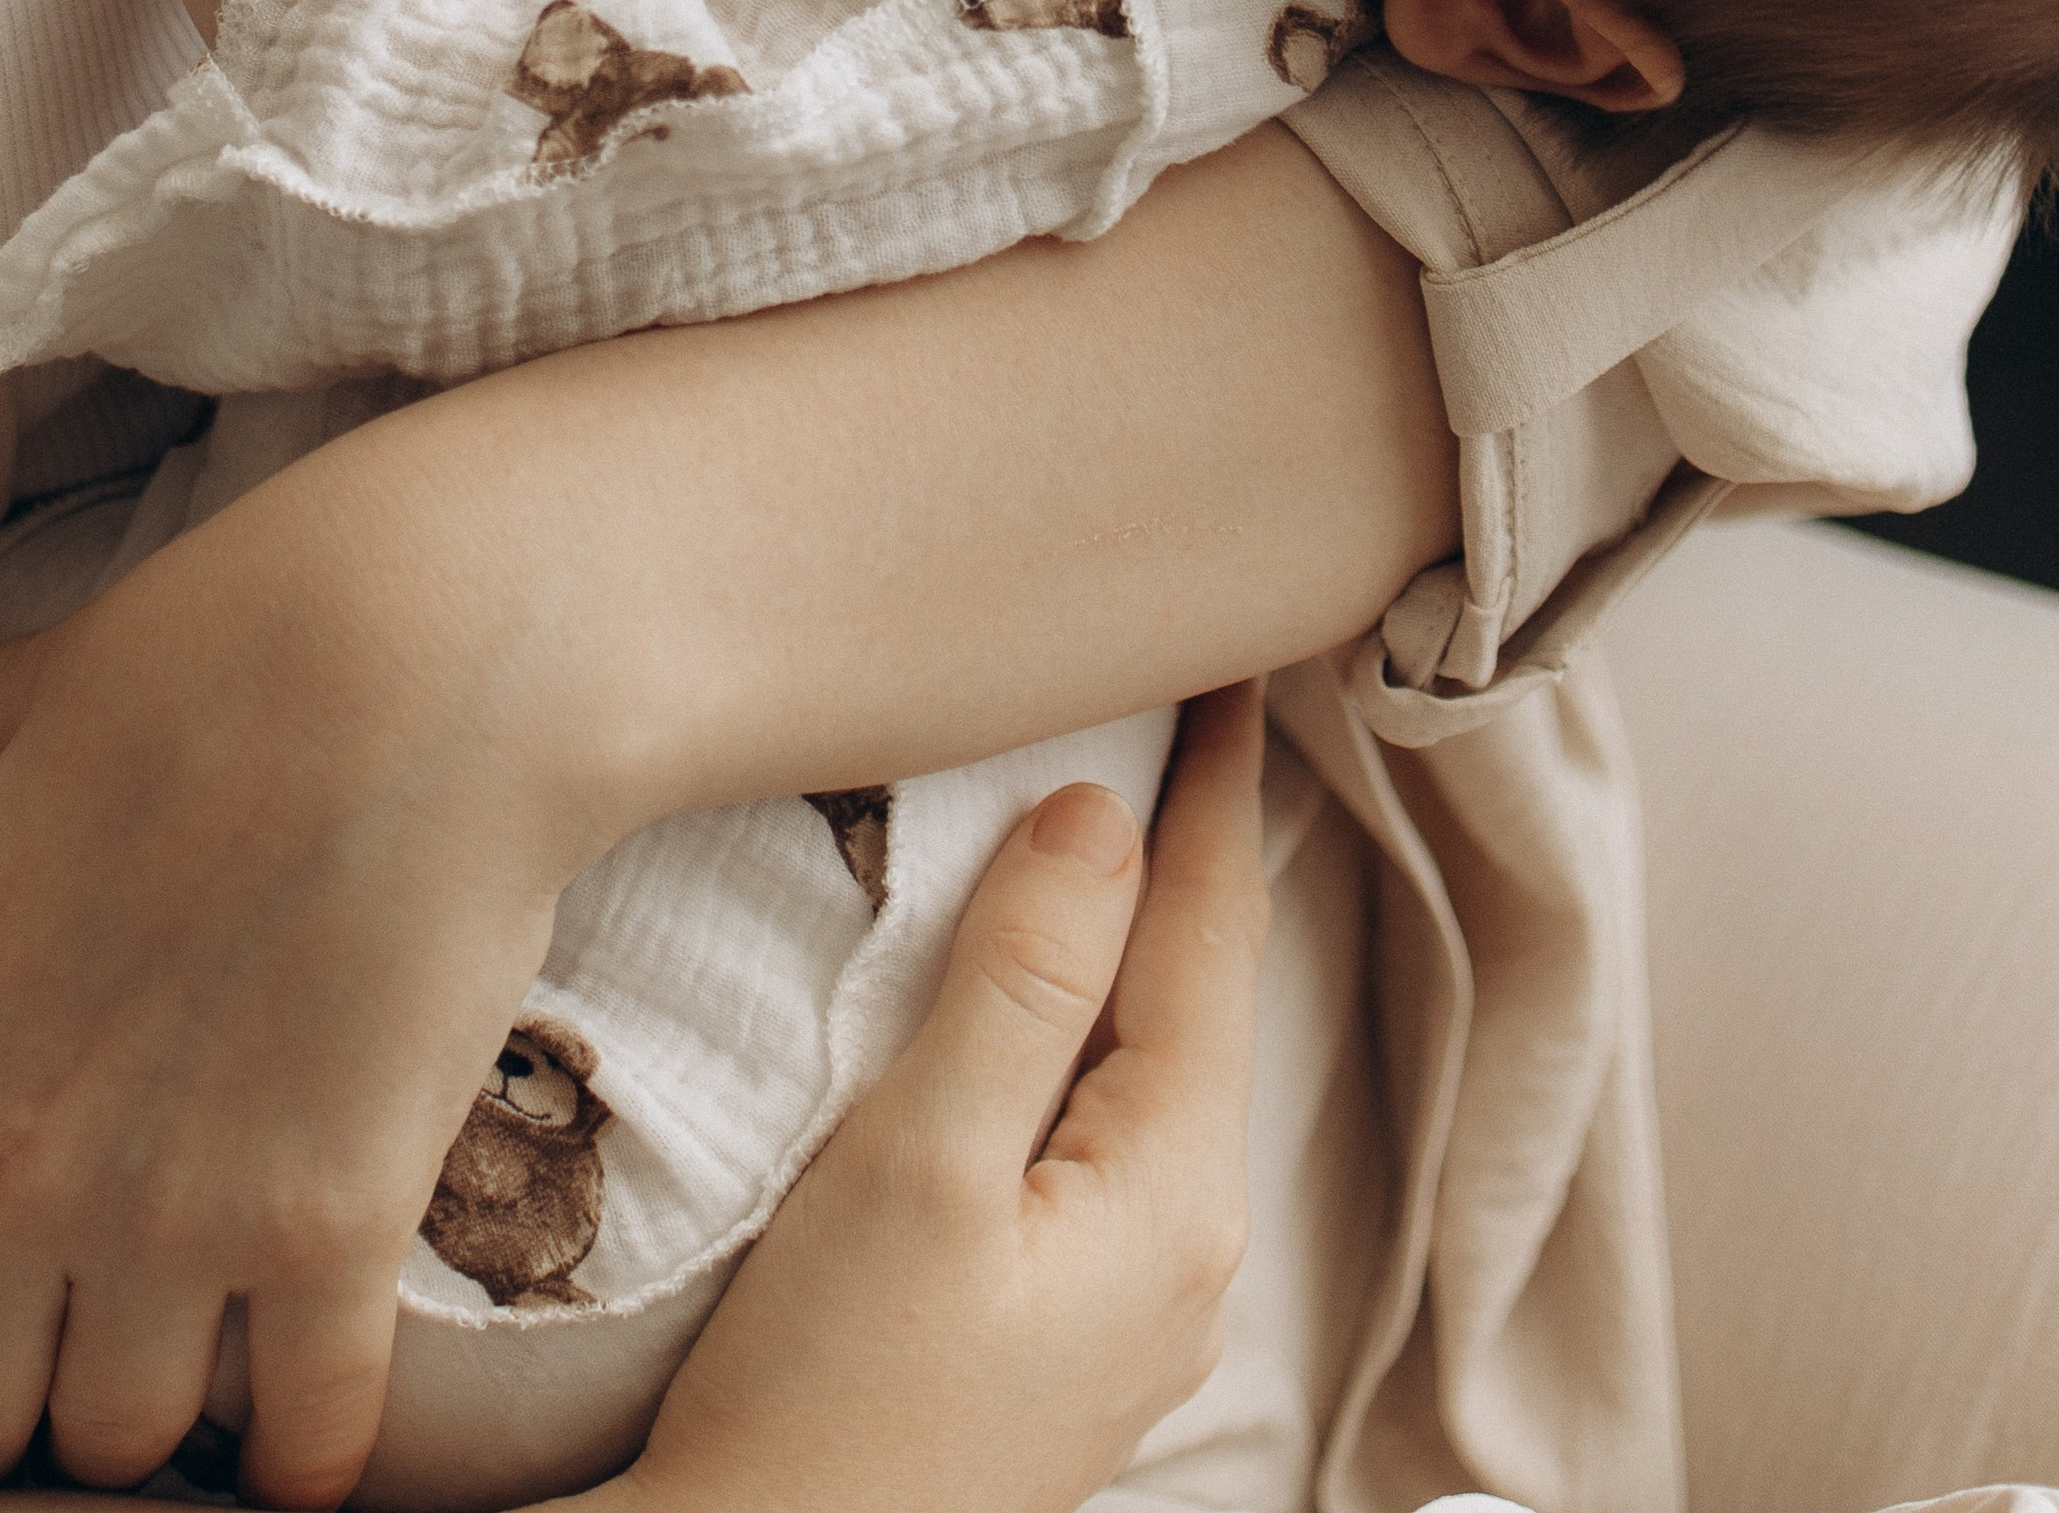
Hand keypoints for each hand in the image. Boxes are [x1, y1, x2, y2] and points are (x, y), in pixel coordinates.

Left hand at [0, 431, 581, 1509]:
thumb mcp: (53, 689)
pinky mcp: (332, 1230)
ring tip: (177, 1354)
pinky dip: (300, 1448)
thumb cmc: (231, 649)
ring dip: (136, 1407)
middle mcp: (10, 1160)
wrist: (429, 656)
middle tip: (34, 1335)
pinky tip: (305, 1422)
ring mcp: (173, 1215)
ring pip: (102, 1440)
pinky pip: (298, 1434)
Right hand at [612, 687, 1268, 1512]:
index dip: (1216, 783)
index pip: (1213, 929)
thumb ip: (1020, 983)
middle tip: (1188, 694)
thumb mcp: (921, 1164)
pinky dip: (1088, 1020)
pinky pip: (1104, 1120)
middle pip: (1198, 991)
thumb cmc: (825, 1402)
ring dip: (1136, 932)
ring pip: (1152, 1055)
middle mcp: (1187, 1249)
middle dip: (1192, 845)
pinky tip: (1051, 985)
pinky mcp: (1062, 1324)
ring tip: (1126, 805)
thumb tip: (1103, 814)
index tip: (1232, 656)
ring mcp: (1130, 1300)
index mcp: (1177, 1194)